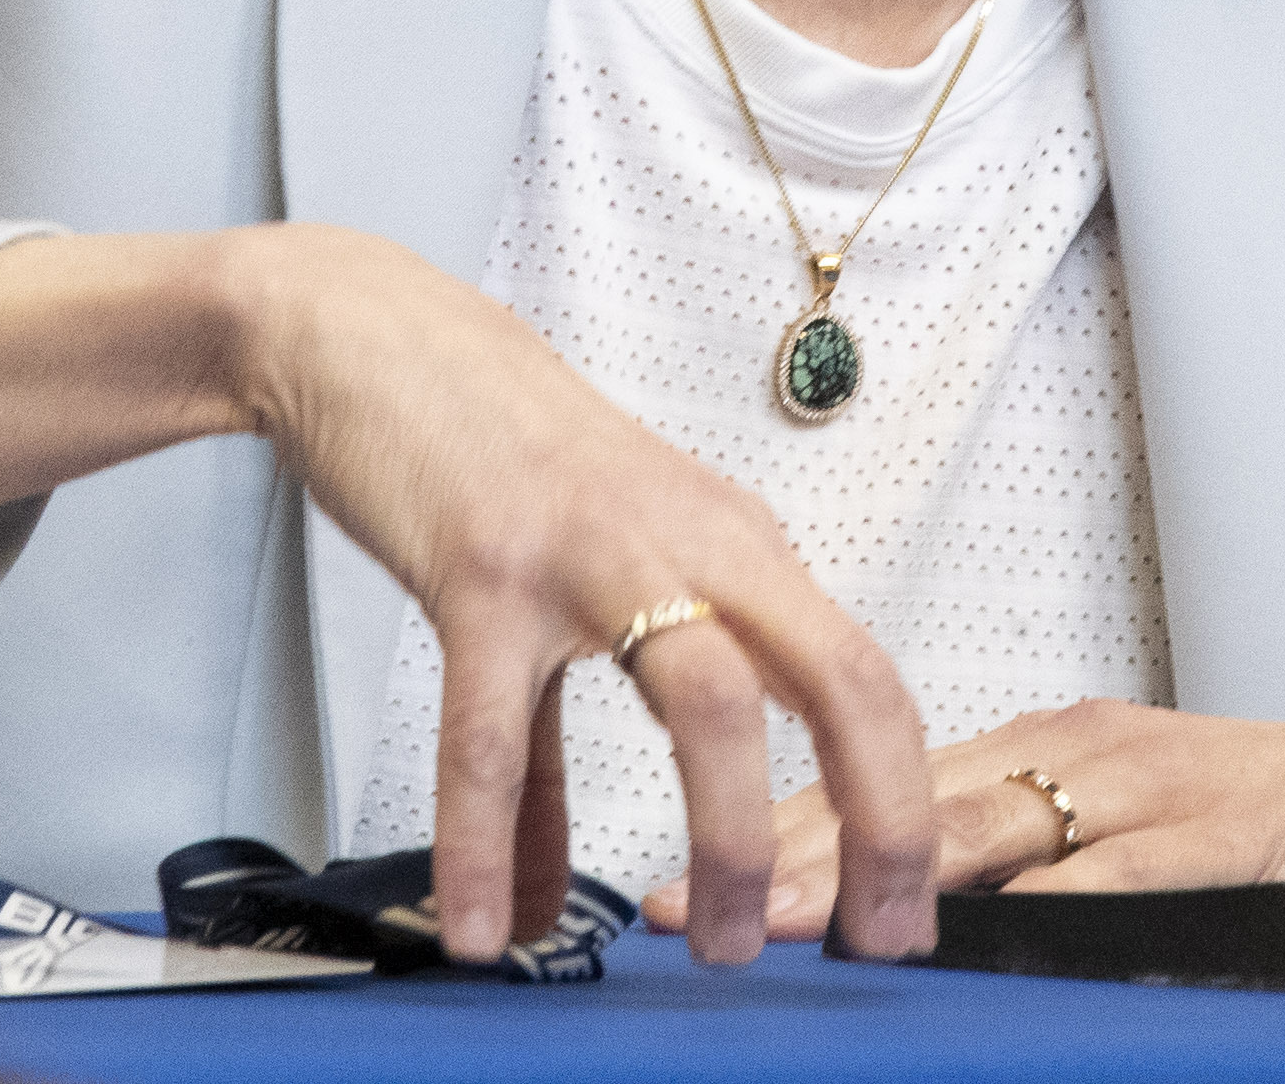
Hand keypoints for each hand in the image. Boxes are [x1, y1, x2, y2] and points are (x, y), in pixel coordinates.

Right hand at [0, 225, 940, 970]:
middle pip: (838, 678)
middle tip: (882, 938)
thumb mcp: (572, 593)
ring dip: (727, 838)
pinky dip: (490, 841)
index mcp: (735, 550)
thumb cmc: (498, 463)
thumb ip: (555, 762)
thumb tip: (541, 903)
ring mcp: (594, 555)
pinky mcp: (487, 573)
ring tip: (718, 947)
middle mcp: (693, 544)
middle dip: (881, 818)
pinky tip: (485, 926)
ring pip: (707, 702)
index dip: (903, 794)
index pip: (864, 674)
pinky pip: (496, 733)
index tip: (904, 908)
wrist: (380, 338)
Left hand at [667, 674, 1284, 936]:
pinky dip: (1022, 914)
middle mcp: (1105, 756)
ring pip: (984, 833)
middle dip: (791, 849)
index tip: (689, 873)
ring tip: (769, 921)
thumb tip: (929, 914)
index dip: (787, 822)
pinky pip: (1109, 882)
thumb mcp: (1174, 827)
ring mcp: (1167, 800)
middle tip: (686, 900)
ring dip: (868, 880)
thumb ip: (1062, 857)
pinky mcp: (1231, 846)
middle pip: (909, 799)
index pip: (898, 781)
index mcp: (1079, 745)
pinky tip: (952, 940)